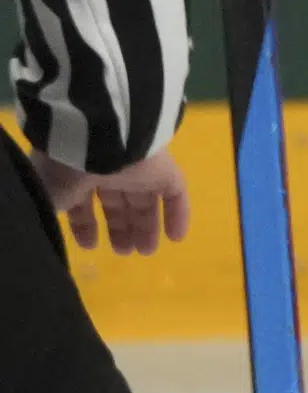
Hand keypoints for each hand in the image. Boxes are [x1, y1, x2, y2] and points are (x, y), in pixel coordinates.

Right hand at [34, 151, 191, 255]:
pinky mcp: (164, 169)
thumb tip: (46, 231)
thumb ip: (49, 215)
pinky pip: (175, 193)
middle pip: (118, 202)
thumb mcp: (45, 198)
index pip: (84, 202)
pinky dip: (178, 214)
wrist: (93, 140)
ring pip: (145, 200)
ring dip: (145, 226)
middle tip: (124, 252)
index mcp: (75, 174)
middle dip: (120, 227)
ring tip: (145, 251)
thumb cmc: (61, 172)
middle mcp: (107, 170)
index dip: (85, 224)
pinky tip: (177, 238)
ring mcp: (137, 168)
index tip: (89, 245)